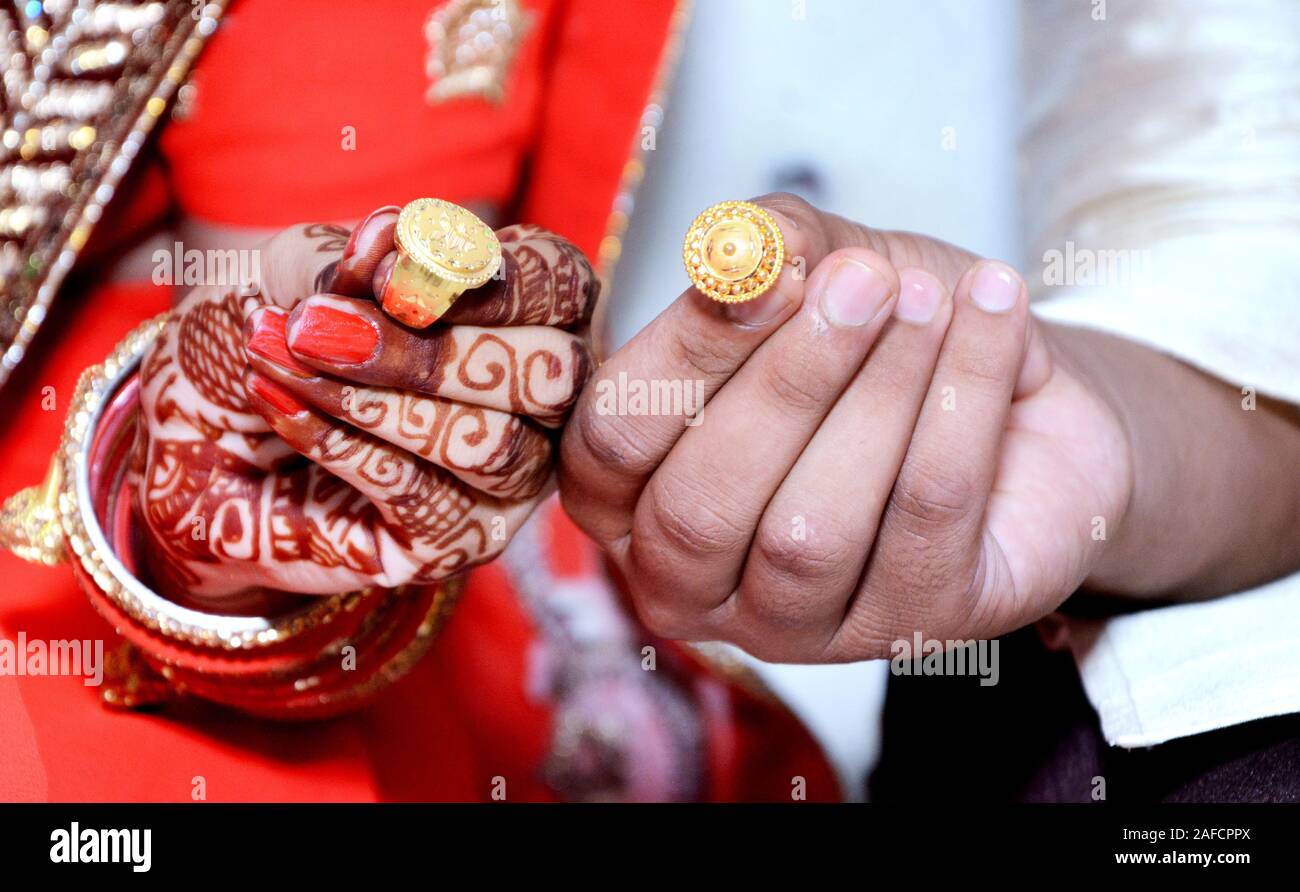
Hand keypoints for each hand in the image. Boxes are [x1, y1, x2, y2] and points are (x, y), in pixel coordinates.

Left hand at [135, 207, 595, 600]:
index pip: (559, 285)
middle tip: (315, 328)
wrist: (197, 443)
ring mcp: (507, 480)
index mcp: (528, 308)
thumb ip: (345, 260)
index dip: (490, 279)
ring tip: (282, 362)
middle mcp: (540, 400)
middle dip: (430, 353)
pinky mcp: (456, 543)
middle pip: (550, 377)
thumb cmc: (273, 340)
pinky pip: (423, 497)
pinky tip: (280, 407)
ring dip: (375, 401)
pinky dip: (342, 445)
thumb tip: (389, 239)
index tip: (390, 276)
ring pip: (491, 446)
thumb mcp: (290, 276)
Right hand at [559, 194, 1132, 661]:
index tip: (765, 271)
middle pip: (699, 508)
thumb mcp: (814, 268)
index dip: (688, 348)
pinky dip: (963, 402)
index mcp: (628, 494)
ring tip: (930, 299)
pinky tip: (993, 317)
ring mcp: (793, 624)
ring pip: (809, 531)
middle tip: (865, 281)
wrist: (1021, 393)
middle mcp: (690, 579)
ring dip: (881, 393)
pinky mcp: (911, 626)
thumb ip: (763, 251)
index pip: (616, 438)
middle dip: (789, 382)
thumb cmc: (883, 338)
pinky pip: (925, 519)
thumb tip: (738, 258)